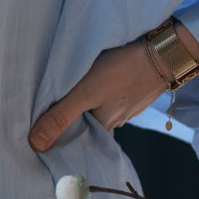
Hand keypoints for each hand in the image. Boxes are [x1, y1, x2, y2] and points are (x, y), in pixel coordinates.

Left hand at [28, 38, 165, 151]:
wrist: (163, 53)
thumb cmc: (122, 72)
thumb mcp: (84, 93)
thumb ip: (60, 117)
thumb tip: (35, 144)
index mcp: (103, 128)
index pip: (77, 144)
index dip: (60, 143)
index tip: (41, 141)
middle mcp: (115, 121)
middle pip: (85, 126)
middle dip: (68, 123)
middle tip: (43, 115)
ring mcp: (124, 106)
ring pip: (96, 110)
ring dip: (81, 107)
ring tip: (60, 98)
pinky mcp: (129, 90)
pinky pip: (107, 97)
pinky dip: (96, 94)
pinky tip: (87, 85)